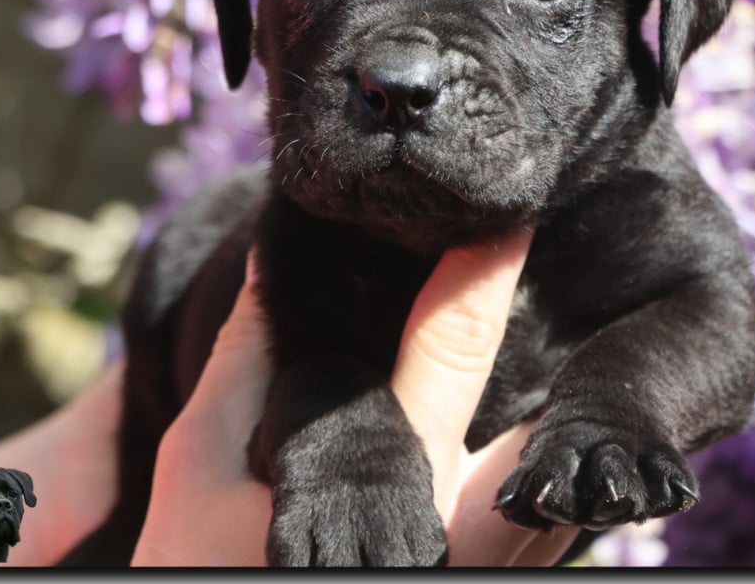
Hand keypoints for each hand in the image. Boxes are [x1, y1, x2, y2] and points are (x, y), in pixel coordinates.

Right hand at [132, 232, 579, 566]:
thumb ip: (241, 367)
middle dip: (550, 330)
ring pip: (554, 459)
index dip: (482, 264)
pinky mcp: (507, 574)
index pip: (453, 344)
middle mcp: (470, 523)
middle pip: (548, 402)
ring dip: (550, 392)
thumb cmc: (206, 577)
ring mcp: (500, 560)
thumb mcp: (199, 475)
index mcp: (392, 477)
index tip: (504, 208)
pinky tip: (515, 413)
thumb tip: (273, 266)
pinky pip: (547, 507)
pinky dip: (536, 450)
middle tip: (541, 262)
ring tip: (543, 324)